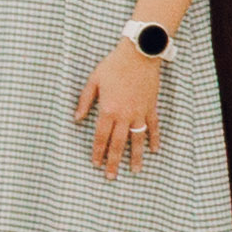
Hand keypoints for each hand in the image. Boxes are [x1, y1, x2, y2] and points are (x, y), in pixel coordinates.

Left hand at [77, 44, 164, 176]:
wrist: (139, 54)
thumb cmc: (113, 65)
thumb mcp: (93, 80)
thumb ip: (84, 101)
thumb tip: (76, 119)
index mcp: (108, 109)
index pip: (101, 137)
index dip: (98, 152)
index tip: (95, 164)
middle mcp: (124, 115)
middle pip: (118, 144)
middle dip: (114, 162)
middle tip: (111, 177)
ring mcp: (140, 112)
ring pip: (137, 140)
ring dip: (135, 157)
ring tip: (134, 171)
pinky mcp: (151, 107)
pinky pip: (153, 127)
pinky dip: (154, 139)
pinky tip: (154, 150)